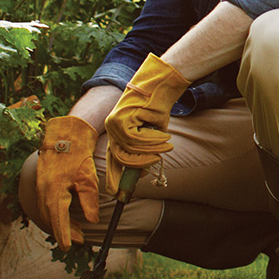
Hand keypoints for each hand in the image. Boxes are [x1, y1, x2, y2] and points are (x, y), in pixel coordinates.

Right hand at [35, 115, 100, 249]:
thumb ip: (89, 201)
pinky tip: (66, 215)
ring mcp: (40, 186)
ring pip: (47, 212)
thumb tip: (91, 221)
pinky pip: (45, 203)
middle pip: (51, 219)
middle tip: (79, 241)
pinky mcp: (41, 182)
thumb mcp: (88, 178)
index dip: (63, 235)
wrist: (66, 133)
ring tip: (76, 232)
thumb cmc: (78, 154)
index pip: (58, 220)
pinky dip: (54, 213)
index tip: (68, 247)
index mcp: (54, 191)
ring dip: (59, 223)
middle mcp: (43, 191)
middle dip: (63, 232)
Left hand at [103, 53, 191, 193]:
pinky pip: (137, 139)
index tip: (118, 193)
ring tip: (167, 145)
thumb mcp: (151, 133)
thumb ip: (145, 150)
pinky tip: (164, 137)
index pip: (112, 159)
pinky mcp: (122, 118)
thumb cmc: (157, 108)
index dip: (114, 177)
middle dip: (139, 164)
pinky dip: (152, 141)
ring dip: (151, 150)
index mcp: (115, 132)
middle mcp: (111, 128)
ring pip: (130, 149)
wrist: (161, 85)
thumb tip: (142, 172)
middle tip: (157, 161)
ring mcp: (114, 122)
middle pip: (120, 158)